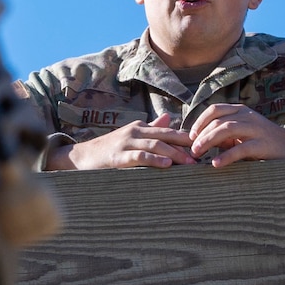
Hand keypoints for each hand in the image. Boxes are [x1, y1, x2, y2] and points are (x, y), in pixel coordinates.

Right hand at [45, 114, 197, 170]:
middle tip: (203, 153)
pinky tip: (166, 165)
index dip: (187, 137)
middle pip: (166, 136)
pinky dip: (154, 160)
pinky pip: (139, 157)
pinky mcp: (118, 156)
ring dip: (174, 153)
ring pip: (155, 145)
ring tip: (189, 162)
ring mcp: (126, 143)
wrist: (81, 157)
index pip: (168, 132)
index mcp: (140, 128)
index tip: (204, 145)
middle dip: (185, 144)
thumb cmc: (107, 149)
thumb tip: (168, 120)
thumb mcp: (130, 136)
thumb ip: (150, 129)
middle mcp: (135, 132)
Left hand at [190, 104, 284, 166]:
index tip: (191, 136)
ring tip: (198, 154)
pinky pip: (241, 148)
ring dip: (208, 141)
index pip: (215, 110)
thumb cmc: (261, 142)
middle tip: (192, 150)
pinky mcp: (262, 144)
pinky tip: (216, 164)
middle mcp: (247, 116)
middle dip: (201, 135)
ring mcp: (256, 129)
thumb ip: (223, 136)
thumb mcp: (241, 134)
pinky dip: (226, 156)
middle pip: (218, 120)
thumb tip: (197, 142)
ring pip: (226, 129)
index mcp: (241, 111)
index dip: (200, 122)